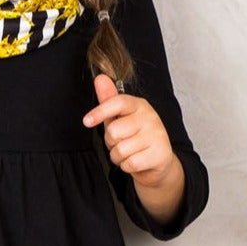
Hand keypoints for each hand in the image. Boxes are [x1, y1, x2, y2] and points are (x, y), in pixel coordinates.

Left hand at [82, 73, 176, 187]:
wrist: (158, 160)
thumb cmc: (136, 137)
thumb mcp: (120, 118)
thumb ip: (109, 100)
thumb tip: (100, 79)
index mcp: (139, 105)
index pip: (118, 102)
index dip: (100, 111)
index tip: (87, 121)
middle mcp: (150, 117)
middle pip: (114, 131)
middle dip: (111, 142)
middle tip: (121, 142)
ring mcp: (156, 135)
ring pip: (121, 149)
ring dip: (118, 157)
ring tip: (128, 153)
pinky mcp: (159, 154)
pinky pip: (130, 163)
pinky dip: (127, 166)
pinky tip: (135, 161)